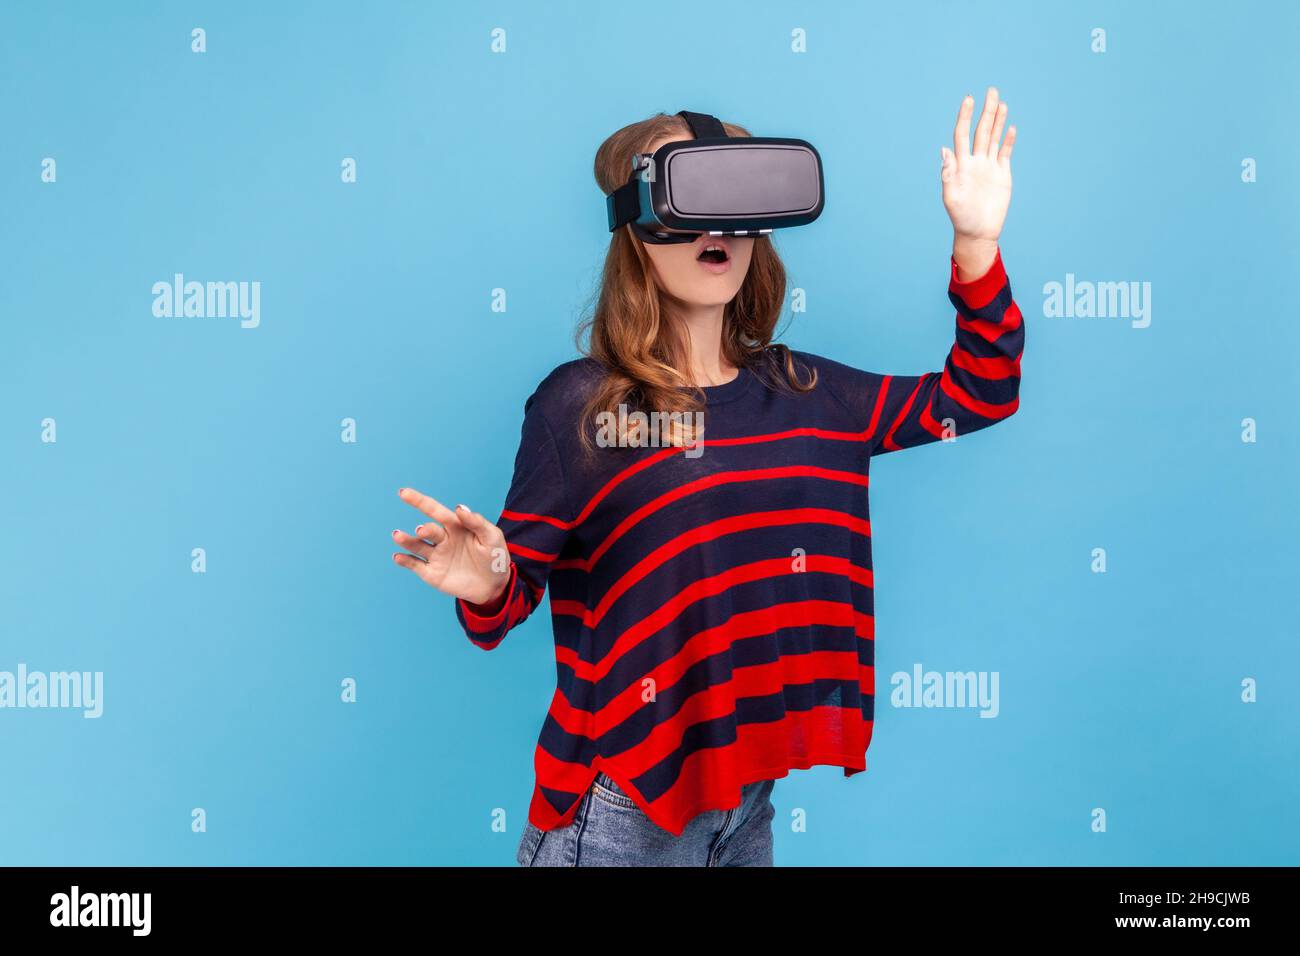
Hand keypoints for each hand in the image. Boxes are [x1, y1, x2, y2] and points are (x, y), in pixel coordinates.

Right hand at [391, 487, 510, 605]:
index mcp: (456, 526)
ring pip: (417, 546)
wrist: (495, 586)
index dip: (419, 501)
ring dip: (406, 541)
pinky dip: (405, 561)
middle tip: (422, 531)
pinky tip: (398, 557)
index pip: (435, 510)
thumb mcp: (492, 537)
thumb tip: (459, 507)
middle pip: (427, 530)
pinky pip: (415, 565)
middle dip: (424, 529)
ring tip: (398, 536)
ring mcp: (436, 556)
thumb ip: (476, 522)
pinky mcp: (432, 573)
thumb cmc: (495, 556)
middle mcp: (442, 539)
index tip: (404, 493)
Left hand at [941, 87, 1016, 278]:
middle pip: (981, 131)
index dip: (965, 117)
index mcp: (961, 164)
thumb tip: (944, 149)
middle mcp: (975, 162)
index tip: (969, 99)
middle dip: (986, 112)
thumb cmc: (960, 217)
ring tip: (1001, 103)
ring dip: (998, 121)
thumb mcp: (950, 196)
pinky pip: (1005, 154)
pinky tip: (1010, 128)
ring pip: (994, 138)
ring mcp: (989, 167)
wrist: (978, 232)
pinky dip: (1008, 141)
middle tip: (991, 91)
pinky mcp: (1002, 175)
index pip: (962, 134)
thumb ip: (947, 173)